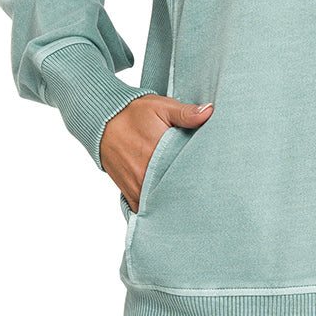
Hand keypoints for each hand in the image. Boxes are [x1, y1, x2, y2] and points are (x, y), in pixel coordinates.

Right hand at [100, 95, 214, 212]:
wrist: (103, 121)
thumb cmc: (134, 113)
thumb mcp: (162, 107)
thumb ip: (186, 113)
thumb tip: (209, 112)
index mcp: (159, 154)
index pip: (188, 174)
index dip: (201, 177)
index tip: (211, 178)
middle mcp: (146, 175)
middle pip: (176, 193)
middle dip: (189, 192)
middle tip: (204, 191)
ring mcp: (137, 187)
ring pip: (161, 203)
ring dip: (173, 201)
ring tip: (190, 199)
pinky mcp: (129, 192)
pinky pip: (145, 208)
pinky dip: (156, 208)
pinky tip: (169, 205)